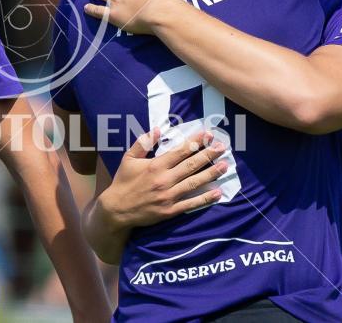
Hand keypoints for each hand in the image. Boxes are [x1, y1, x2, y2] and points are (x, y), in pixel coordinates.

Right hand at [99, 129, 227, 228]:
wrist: (116, 210)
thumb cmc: (123, 182)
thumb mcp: (129, 158)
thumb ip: (143, 143)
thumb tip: (157, 129)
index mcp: (156, 165)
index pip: (180, 151)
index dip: (196, 142)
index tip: (208, 135)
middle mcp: (164, 179)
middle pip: (191, 165)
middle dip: (208, 155)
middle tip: (222, 147)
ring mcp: (169, 196)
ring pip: (194, 183)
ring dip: (211, 174)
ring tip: (225, 165)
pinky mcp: (170, 211)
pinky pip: (191, 204)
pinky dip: (205, 199)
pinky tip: (217, 193)